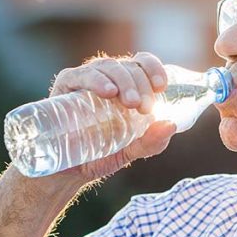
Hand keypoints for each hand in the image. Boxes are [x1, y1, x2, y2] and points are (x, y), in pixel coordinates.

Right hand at [46, 52, 175, 184]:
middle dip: (141, 84)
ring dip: (123, 81)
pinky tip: (108, 91)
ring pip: (108, 67)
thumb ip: (152, 142)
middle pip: (128, 66)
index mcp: (125, 85)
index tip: (161, 87)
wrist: (66, 173)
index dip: (154, 69)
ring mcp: (85, 79)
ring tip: (131, 103)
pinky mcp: (65, 86)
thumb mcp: (131, 151)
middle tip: (144, 108)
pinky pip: (80, 75)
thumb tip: (171, 124)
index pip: (142, 63)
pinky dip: (96, 80)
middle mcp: (107, 77)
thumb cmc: (99, 155)